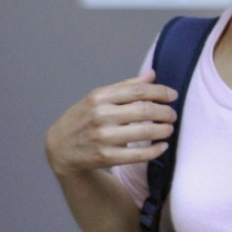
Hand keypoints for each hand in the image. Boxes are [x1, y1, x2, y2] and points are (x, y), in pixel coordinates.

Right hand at [46, 72, 178, 176]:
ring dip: (164, 130)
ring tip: (168, 129)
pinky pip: (138, 154)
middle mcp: (100, 115)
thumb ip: (126, 86)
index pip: (138, 90)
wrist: (59, 148)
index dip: (161, 92)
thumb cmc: (84, 118)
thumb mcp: (98, 98)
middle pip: (145, 110)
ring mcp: (102, 137)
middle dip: (166, 112)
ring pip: (145, 131)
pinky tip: (162, 146)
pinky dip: (155, 150)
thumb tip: (152, 74)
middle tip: (172, 115)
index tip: (173, 95)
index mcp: (99, 97)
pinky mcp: (105, 157)